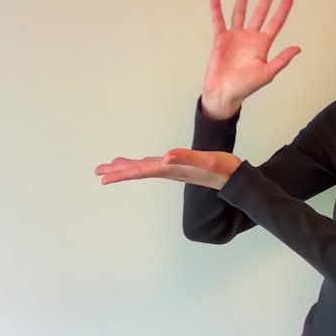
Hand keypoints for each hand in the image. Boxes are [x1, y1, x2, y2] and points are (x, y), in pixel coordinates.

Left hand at [94, 149, 242, 189]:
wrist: (236, 179)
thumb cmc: (224, 170)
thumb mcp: (208, 161)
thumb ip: (187, 158)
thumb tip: (166, 157)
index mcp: (172, 169)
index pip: (141, 170)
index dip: (122, 173)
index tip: (104, 177)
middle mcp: (170, 170)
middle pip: (139, 170)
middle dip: (118, 171)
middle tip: (98, 172)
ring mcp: (174, 169)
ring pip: (145, 168)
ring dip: (128, 168)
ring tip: (111, 167)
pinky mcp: (179, 167)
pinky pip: (154, 165)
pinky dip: (142, 164)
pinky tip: (139, 163)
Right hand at [202, 0, 300, 118]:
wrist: (224, 93)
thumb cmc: (244, 86)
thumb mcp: (267, 74)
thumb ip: (281, 60)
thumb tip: (297, 49)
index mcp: (262, 45)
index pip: (275, 23)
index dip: (282, 10)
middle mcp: (250, 37)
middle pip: (260, 12)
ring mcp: (235, 36)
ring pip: (240, 12)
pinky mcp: (221, 39)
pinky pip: (218, 20)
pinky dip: (216, 8)